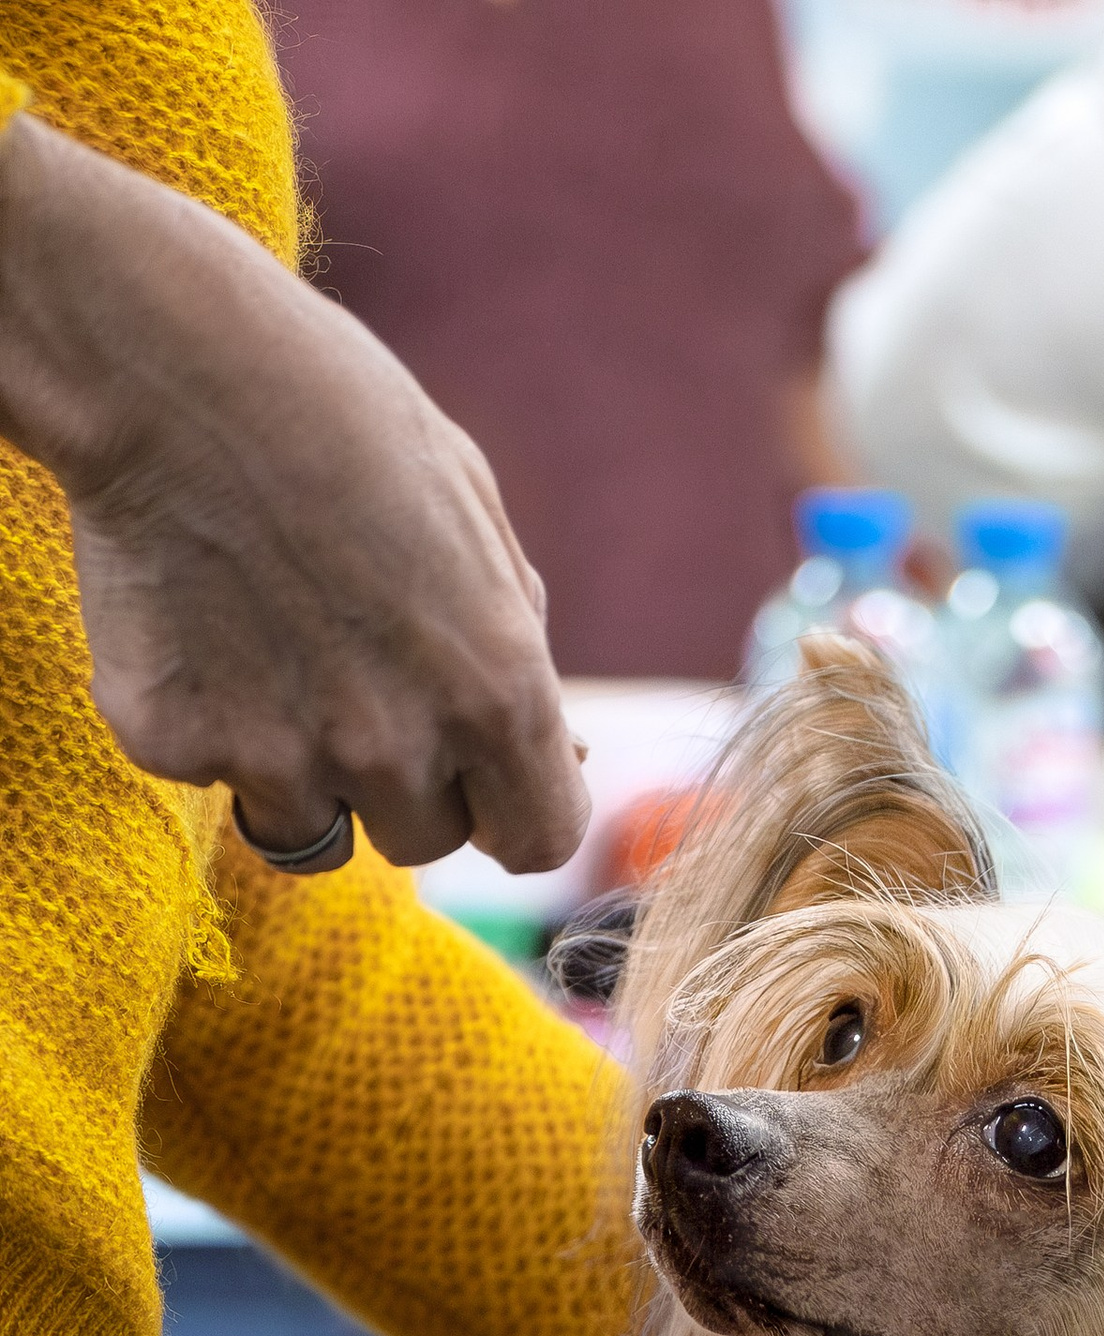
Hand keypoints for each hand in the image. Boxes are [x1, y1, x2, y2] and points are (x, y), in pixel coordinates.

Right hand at [0, 111, 587, 872]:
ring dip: (301, 763)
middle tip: (351, 667)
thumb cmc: (342, 420)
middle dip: (400, 778)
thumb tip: (565, 747)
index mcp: (496, 693)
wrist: (172, 361)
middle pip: (422, 839)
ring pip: (315, 826)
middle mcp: (396, 747)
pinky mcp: (175, 742)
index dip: (510, 811)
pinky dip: (205, 716)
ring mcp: (279, 755)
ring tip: (272, 643)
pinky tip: (199, 619)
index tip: (480, 779)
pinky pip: (211, 772)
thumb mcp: (475, 520)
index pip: (537, 840)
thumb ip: (518, 648)